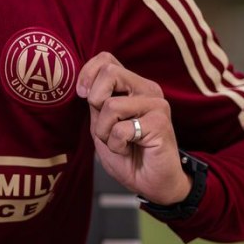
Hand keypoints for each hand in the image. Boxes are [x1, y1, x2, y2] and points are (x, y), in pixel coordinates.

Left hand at [77, 52, 190, 204]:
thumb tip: (84, 84)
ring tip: (119, 142)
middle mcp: (147, 89)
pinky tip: (129, 150)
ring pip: (111, 104)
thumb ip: (96, 99)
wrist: (151, 184)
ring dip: (105, 130)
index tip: (82, 94)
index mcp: (132, 85)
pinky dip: (116, 144)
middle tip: (105, 124)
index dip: (88, 72)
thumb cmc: (126, 153)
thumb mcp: (102, 121)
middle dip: (96, 100)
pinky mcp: (160, 123)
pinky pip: (121, 128)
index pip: (106, 59)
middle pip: (109, 72)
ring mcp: (156, 105)